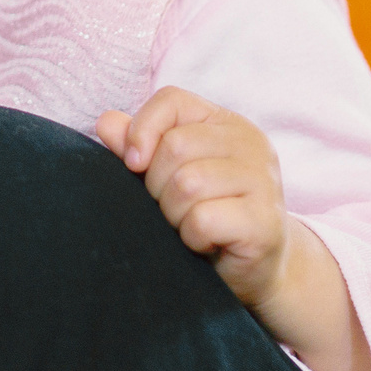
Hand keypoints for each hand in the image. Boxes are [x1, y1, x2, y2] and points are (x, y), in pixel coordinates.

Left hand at [96, 86, 292, 315]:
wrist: (253, 269)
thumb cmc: (206, 214)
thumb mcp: (168, 174)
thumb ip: (138, 145)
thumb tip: (106, 123)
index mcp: (226, 123)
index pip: (172, 100)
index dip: (142, 130)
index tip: (133, 165)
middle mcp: (250, 144)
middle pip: (174, 146)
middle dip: (156, 185)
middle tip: (172, 207)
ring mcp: (263, 181)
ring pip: (187, 184)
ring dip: (173, 214)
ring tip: (189, 225)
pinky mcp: (263, 221)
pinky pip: (202, 220)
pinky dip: (191, 237)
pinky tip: (205, 243)